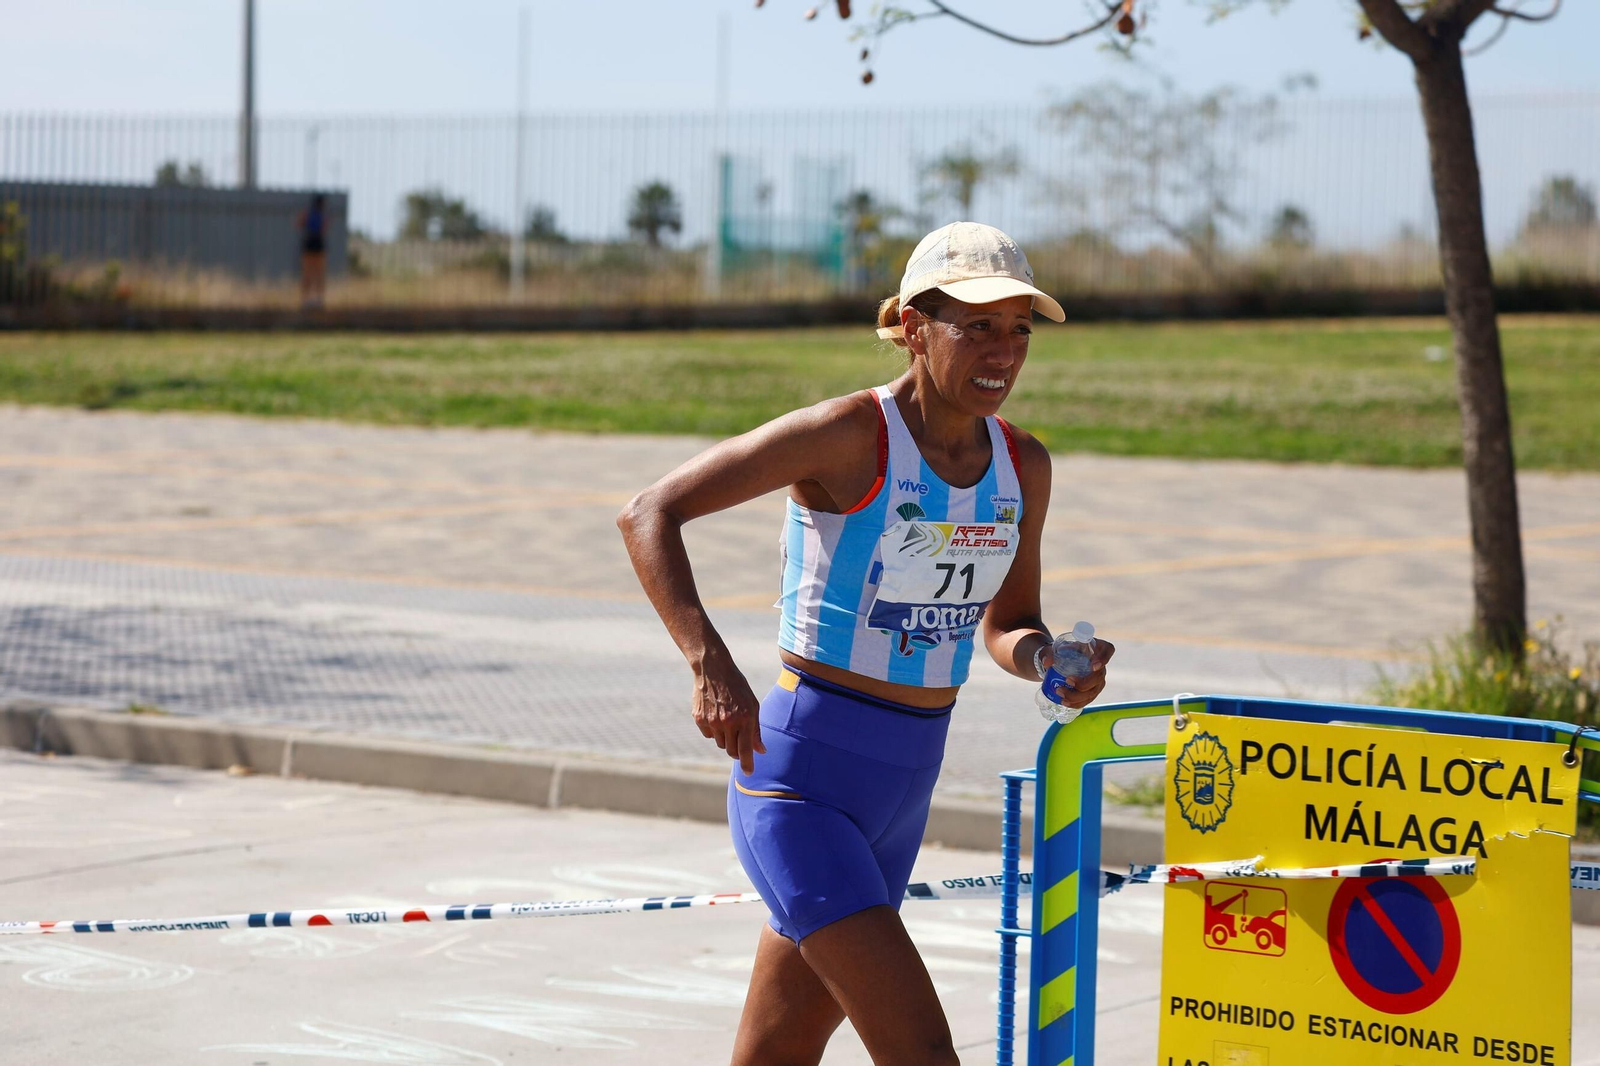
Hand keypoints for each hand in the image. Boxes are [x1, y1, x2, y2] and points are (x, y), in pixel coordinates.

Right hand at [691, 650, 765, 774]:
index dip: (747, 764)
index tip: (748, 773)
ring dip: (725, 739)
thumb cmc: (737, 687)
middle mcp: (728, 722)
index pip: (746, 750)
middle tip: (739, 741)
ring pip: (719, 743)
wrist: (713, 669)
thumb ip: (755, 730)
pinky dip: (713, 731)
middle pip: (731, 751)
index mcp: (744, 718)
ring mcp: (712, 721)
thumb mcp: (752, 705)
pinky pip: (708, 735)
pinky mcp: (699, 719)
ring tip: (727, 720)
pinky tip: (715, 715)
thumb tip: (761, 751)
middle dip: (737, 750)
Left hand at [1050, 637, 1115, 709]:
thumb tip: (1047, 663)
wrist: (1061, 662)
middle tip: (1067, 680)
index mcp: (1096, 648)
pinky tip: (1065, 702)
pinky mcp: (1092, 691)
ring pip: (1093, 691)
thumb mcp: (1055, 649)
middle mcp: (1101, 664)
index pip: (1108, 649)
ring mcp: (1098, 680)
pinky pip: (1088, 699)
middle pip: (1099, 676)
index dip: (1104, 658)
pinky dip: (1076, 703)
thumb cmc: (1063, 651)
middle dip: (1084, 682)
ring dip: (1077, 695)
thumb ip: (1049, 653)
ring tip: (1059, 692)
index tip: (1094, 666)